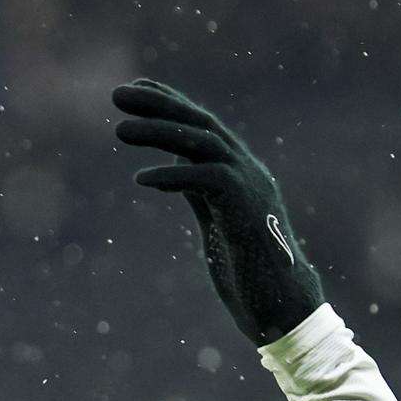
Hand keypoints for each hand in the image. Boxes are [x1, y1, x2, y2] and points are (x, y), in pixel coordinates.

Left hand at [113, 78, 324, 345]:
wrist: (283, 311)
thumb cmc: (251, 274)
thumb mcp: (217, 223)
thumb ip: (200, 193)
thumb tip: (171, 171)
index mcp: (240, 173)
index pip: (202, 126)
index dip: (168, 102)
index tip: (134, 88)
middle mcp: (248, 172)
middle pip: (201, 124)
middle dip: (159, 104)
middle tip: (117, 94)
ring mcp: (250, 188)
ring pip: (203, 144)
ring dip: (160, 131)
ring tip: (119, 130)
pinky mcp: (246, 211)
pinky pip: (208, 180)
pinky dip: (174, 175)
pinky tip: (142, 179)